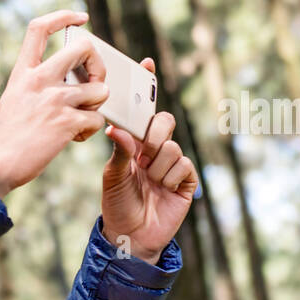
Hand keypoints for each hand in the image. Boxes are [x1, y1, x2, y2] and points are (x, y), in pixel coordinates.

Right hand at [0, 10, 110, 198]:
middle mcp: (39, 80)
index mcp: (23, 72)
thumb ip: (35, 83)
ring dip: (97, 105)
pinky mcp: (66, 122)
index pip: (39, 28)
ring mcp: (54, 100)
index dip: (63, 17)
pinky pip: (96, 118)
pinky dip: (90, 130)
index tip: (80, 18)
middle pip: (83, 48)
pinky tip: (74, 137)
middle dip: (98, 64)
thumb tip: (69, 78)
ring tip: (80, 118)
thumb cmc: (7, 137)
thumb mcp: (14, 98)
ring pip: (100, 88)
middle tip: (93, 82)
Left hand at [100, 58, 197, 264]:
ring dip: (157, 166)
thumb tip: (118, 128)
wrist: (130, 236)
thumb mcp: (113, 176)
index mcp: (134, 144)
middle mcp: (154, 150)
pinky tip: (163, 189)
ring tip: (148, 182)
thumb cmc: (117, 204)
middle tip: (144, 152)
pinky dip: (170, 177)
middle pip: (164, 122)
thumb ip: (119, 151)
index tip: (145, 63)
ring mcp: (172, 164)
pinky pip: (183, 165)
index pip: (142, 112)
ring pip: (172, 146)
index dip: (147, 88)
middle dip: (155, 133)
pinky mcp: (186, 180)